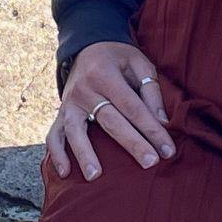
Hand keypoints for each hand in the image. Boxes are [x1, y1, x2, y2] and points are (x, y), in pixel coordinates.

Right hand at [46, 40, 173, 180]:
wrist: (87, 46)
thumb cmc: (118, 57)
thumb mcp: (139, 62)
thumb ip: (151, 89)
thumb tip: (162, 122)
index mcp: (106, 74)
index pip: (132, 106)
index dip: (151, 128)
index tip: (167, 149)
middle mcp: (85, 89)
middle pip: (110, 120)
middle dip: (132, 143)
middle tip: (150, 163)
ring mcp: (69, 102)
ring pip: (75, 130)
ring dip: (85, 153)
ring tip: (96, 176)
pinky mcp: (61, 112)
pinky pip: (54, 134)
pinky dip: (57, 153)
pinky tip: (64, 172)